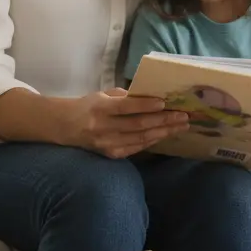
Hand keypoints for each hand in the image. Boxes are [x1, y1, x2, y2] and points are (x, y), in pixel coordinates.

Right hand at [63, 88, 188, 158]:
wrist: (66, 127)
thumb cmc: (89, 106)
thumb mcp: (103, 96)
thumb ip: (125, 97)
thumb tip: (151, 96)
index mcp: (100, 108)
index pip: (125, 107)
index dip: (145, 105)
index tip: (164, 102)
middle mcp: (103, 128)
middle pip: (138, 125)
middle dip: (163, 120)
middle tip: (183, 116)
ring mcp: (107, 144)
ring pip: (140, 138)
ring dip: (163, 132)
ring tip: (181, 126)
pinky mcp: (111, 154)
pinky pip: (136, 148)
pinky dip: (152, 141)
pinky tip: (166, 134)